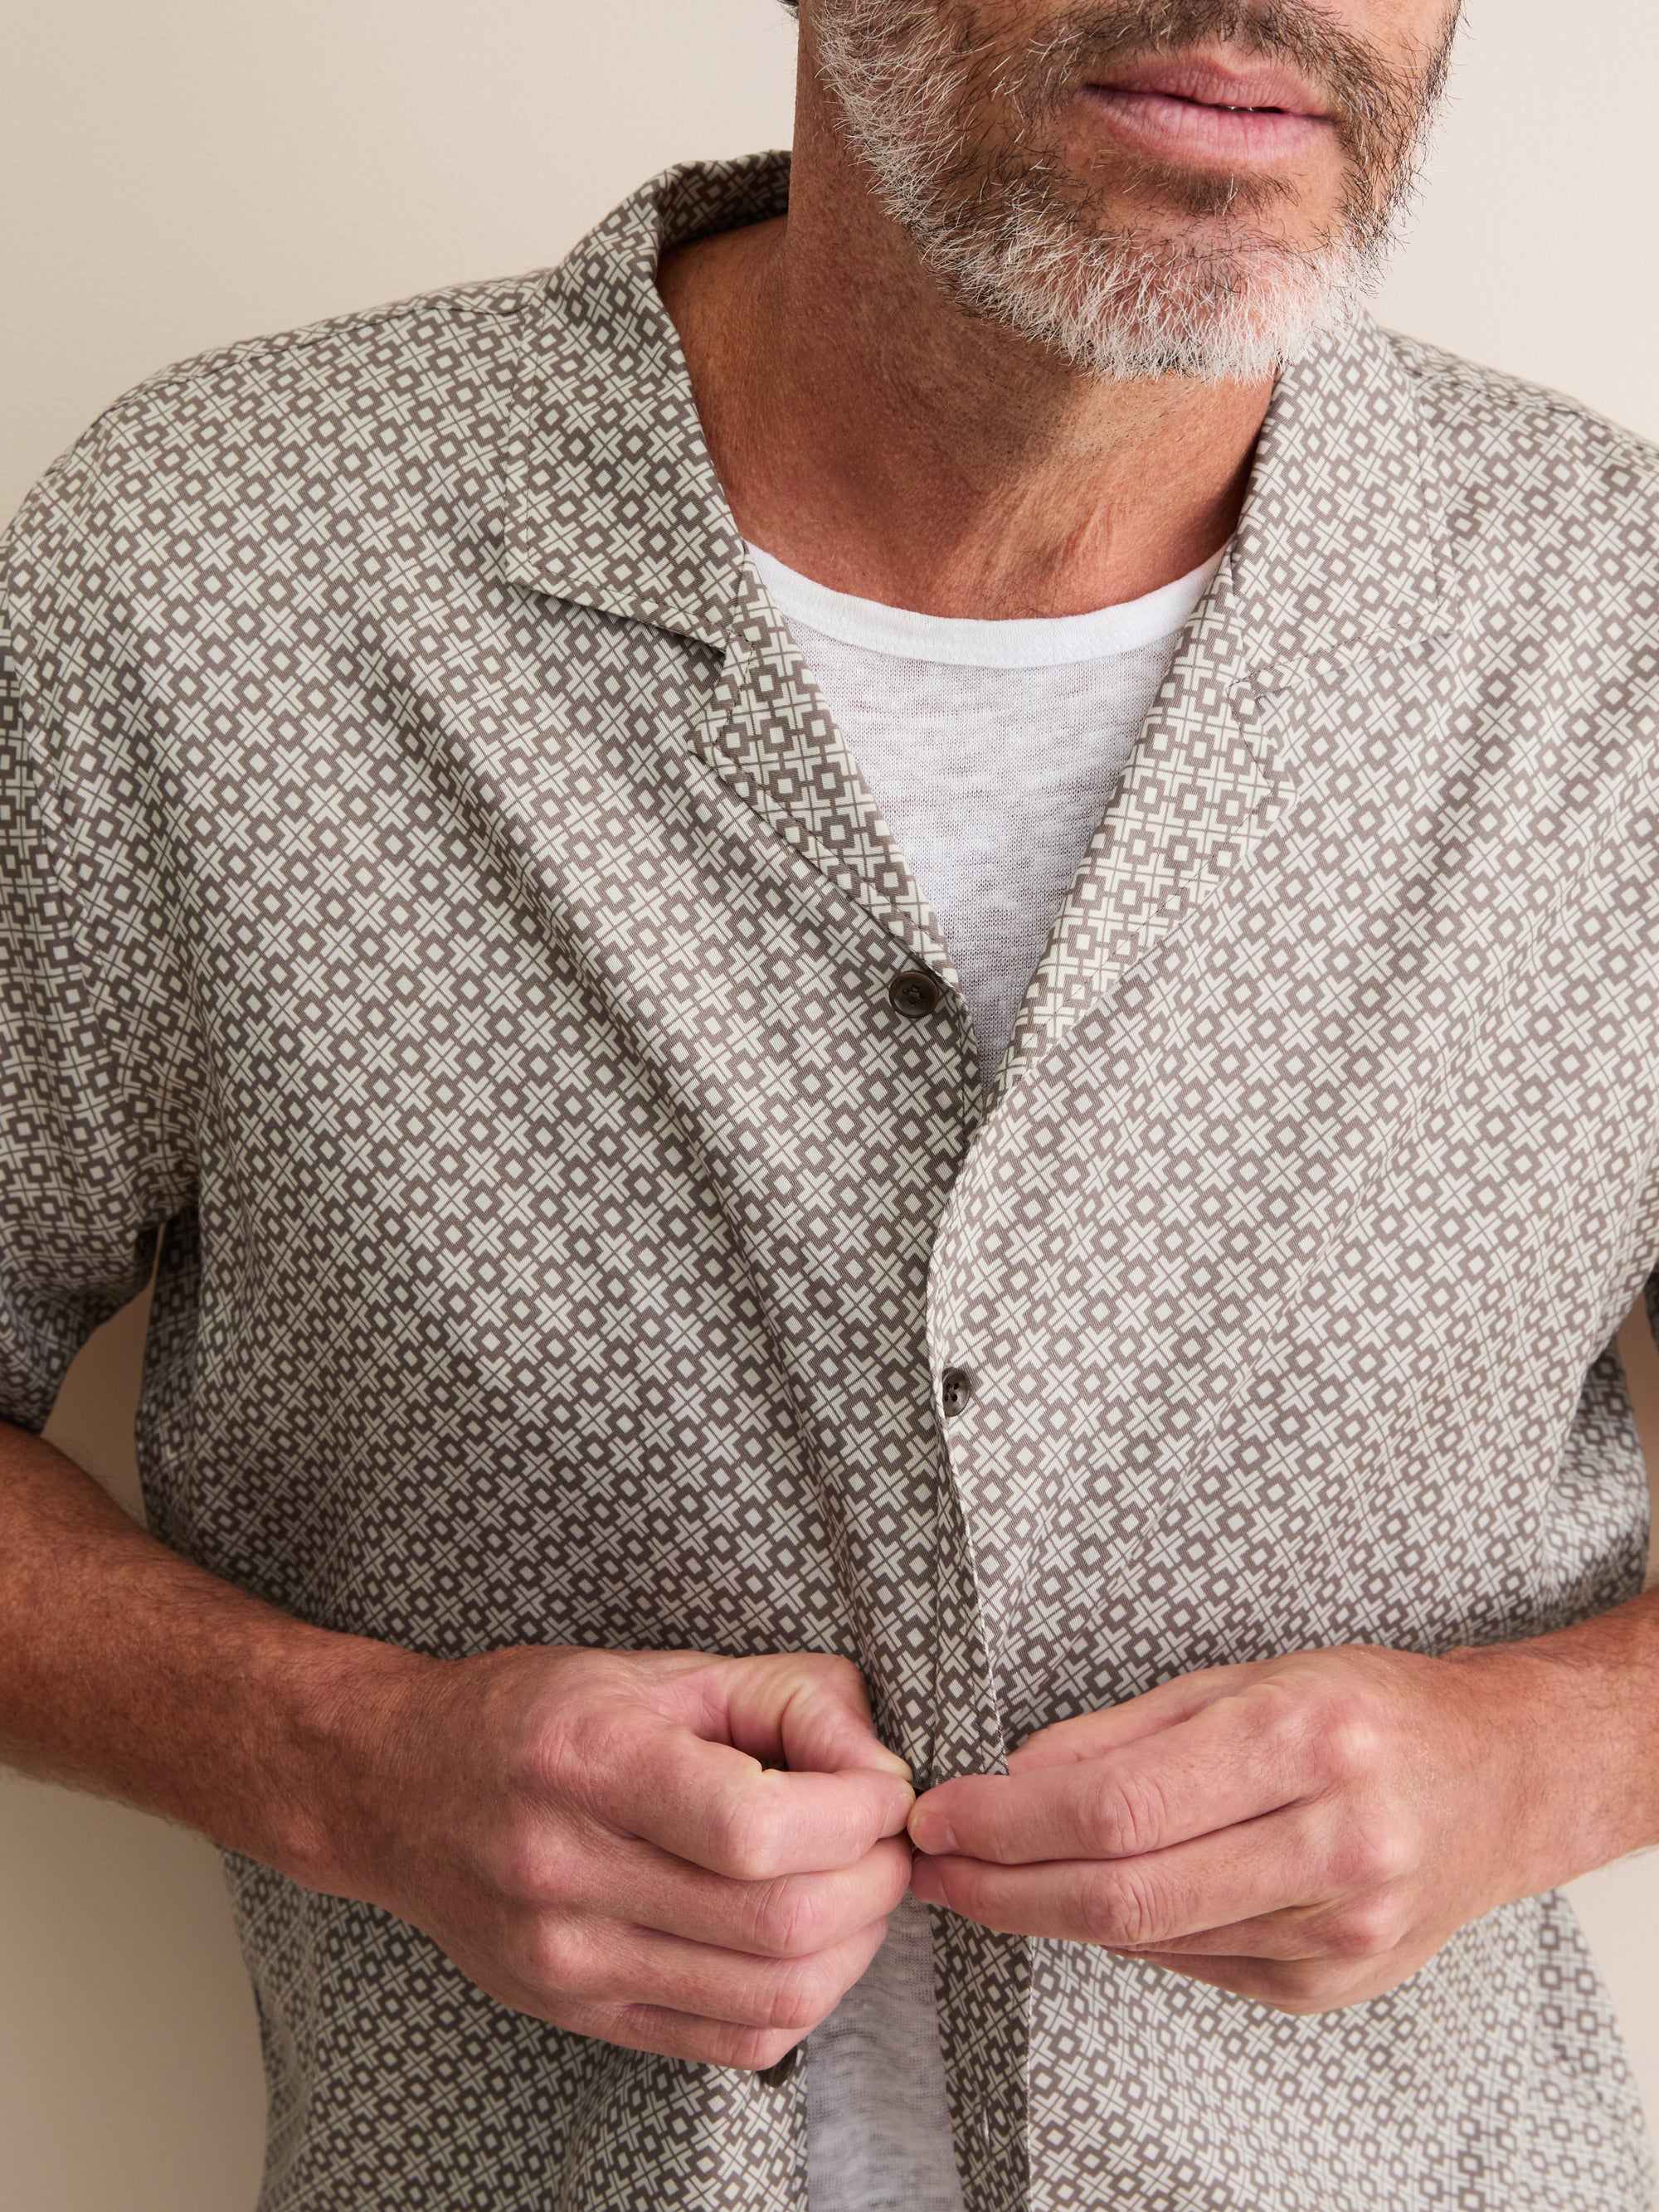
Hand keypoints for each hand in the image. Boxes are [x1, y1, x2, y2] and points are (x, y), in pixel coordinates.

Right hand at [313, 1645, 913, 2068]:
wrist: (396, 1790)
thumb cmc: (530, 1716)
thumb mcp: (654, 1669)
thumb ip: (782, 1697)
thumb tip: (882, 1763)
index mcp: (588, 1765)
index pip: (754, 1827)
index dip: (854, 1813)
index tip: (884, 1787)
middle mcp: (569, 1875)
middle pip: (777, 1922)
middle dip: (873, 1881)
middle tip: (888, 1839)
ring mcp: (569, 1962)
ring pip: (770, 1997)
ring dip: (853, 1947)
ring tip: (858, 1887)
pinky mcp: (580, 2013)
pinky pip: (730, 2043)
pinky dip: (800, 1999)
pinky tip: (805, 1943)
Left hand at [907, 1641, 1616, 2013]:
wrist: (1497, 1780)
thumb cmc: (1365, 1709)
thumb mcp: (1245, 1678)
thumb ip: (1125, 1730)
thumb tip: (1012, 1772)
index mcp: (1304, 1741)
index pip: (1121, 1805)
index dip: (1010, 1821)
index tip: (941, 1814)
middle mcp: (1333, 1843)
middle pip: (1126, 1892)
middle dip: (1005, 1884)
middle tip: (933, 1865)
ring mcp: (1339, 1930)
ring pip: (1150, 1937)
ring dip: (1046, 1912)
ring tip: (982, 1879)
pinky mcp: (1331, 1984)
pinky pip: (1193, 1964)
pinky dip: (1124, 1934)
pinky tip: (1086, 1900)